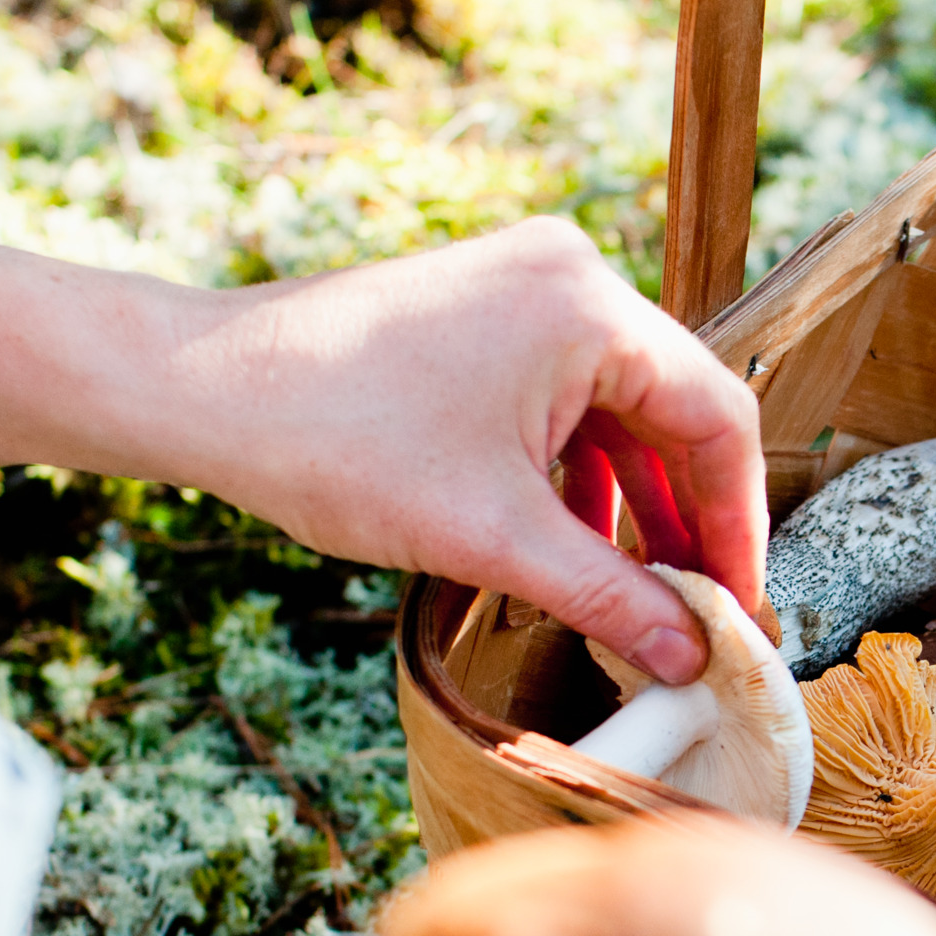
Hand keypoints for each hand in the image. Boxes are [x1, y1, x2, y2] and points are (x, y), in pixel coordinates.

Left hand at [172, 219, 765, 682]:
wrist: (197, 391)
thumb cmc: (333, 440)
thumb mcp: (493, 537)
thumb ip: (610, 597)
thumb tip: (689, 659)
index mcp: (588, 307)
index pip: (717, 417)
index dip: (738, 523)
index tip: (738, 606)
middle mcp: (568, 277)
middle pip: (675, 410)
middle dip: (689, 519)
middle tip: (700, 611)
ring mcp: (522, 289)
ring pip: (620, 411)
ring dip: (635, 504)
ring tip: (642, 594)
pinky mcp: (483, 314)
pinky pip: (566, 399)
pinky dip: (580, 474)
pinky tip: (575, 546)